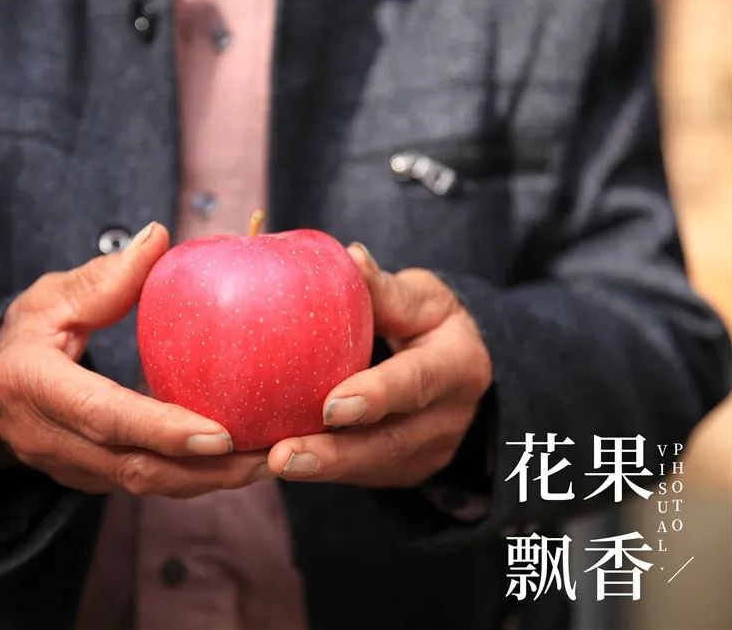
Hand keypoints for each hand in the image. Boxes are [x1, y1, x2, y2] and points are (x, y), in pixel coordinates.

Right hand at [0, 222, 271, 497]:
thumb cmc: (20, 338)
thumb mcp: (48, 298)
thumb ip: (104, 278)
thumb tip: (159, 237)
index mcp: (34, 385)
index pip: (104, 416)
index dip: (163, 430)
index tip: (223, 434)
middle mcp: (48, 438)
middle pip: (135, 468)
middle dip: (207, 470)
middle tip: (268, 456)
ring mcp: (67, 468)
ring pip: (145, 486)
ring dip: (209, 481)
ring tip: (265, 462)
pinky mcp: (88, 480)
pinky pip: (145, 484)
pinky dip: (191, 477)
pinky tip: (235, 462)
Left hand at [267, 244, 492, 486]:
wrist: (467, 371)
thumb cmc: (433, 323)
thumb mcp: (423, 298)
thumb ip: (386, 289)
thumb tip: (350, 257)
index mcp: (457, 366)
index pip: (415, 383)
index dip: (375, 397)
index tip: (330, 407)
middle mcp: (447, 418)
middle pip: (387, 443)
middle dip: (332, 455)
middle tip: (280, 456)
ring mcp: (427, 452)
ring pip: (368, 466)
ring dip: (316, 470)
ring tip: (264, 465)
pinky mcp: (402, 471)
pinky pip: (357, 474)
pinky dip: (316, 470)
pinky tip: (267, 465)